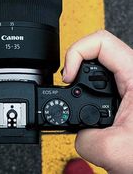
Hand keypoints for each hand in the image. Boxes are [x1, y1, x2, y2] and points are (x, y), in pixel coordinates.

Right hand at [62, 30, 132, 173]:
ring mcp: (129, 81)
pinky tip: (86, 100)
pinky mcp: (126, 90)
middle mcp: (132, 73)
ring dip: (81, 77)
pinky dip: (88, 87)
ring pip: (98, 64)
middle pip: (95, 50)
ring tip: (73, 88)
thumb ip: (87, 140)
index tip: (68, 77)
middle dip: (75, 65)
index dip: (76, 53)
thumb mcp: (117, 151)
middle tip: (67, 81)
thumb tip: (78, 132)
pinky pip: (102, 79)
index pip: (100, 42)